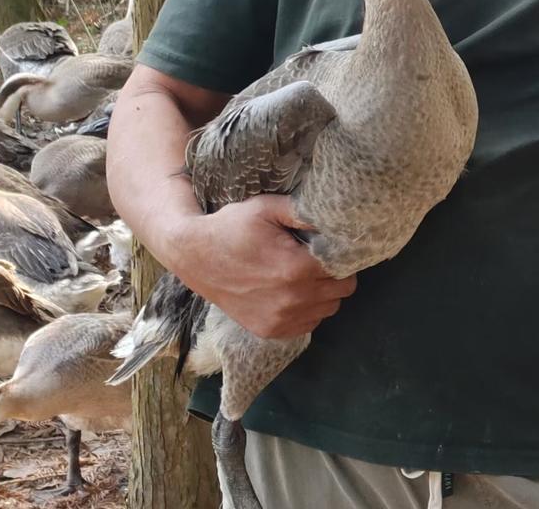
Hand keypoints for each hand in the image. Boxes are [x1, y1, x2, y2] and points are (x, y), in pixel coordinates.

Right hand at [169, 195, 356, 339]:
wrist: (193, 256)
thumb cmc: (231, 227)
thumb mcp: (267, 208)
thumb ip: (304, 212)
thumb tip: (337, 218)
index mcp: (295, 268)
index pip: (345, 269)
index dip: (344, 256)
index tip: (333, 246)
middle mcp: (291, 300)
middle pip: (341, 291)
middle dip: (337, 273)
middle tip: (319, 257)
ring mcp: (279, 320)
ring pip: (328, 309)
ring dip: (325, 292)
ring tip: (305, 273)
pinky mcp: (269, 331)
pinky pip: (309, 323)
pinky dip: (309, 309)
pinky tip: (294, 290)